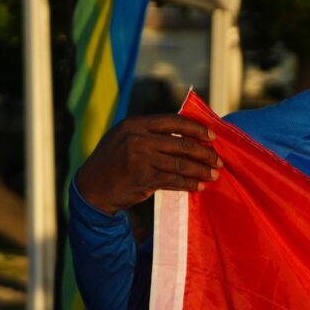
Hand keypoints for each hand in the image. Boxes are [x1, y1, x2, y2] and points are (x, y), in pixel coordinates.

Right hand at [73, 114, 220, 213]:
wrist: (91, 188)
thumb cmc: (113, 162)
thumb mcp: (125, 139)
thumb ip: (150, 134)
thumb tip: (188, 134)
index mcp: (134, 124)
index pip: (173, 121)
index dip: (196, 128)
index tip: (213, 136)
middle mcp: (137, 138)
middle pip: (182, 144)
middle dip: (205, 153)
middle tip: (219, 161)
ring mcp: (140, 158)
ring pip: (181, 164)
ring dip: (202, 171)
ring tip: (214, 175)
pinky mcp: (143, 177)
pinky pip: (174, 180)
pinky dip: (189, 184)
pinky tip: (199, 186)